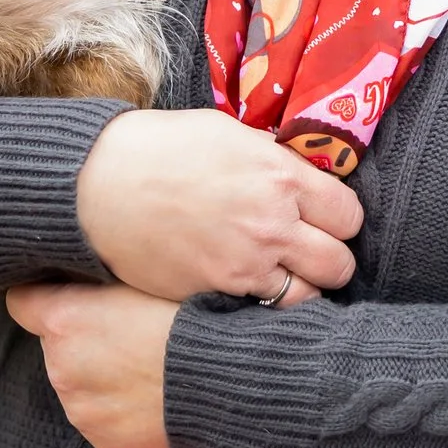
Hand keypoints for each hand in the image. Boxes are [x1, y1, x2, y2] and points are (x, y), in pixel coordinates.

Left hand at [6, 282, 177, 447]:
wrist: (223, 384)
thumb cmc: (191, 319)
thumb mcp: (144, 277)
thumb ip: (102, 277)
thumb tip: (88, 265)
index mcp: (65, 320)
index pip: (20, 301)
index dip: (40, 294)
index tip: (59, 292)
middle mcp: (61, 366)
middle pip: (55, 343)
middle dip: (82, 336)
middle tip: (128, 330)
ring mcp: (79, 408)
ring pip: (77, 382)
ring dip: (99, 373)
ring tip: (146, 365)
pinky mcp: (101, 440)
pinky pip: (100, 416)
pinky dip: (117, 407)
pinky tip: (151, 394)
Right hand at [76, 109, 362, 305]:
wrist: (99, 184)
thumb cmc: (160, 148)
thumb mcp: (229, 135)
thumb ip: (273, 161)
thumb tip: (302, 176)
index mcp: (281, 177)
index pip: (349, 214)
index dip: (339, 218)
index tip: (325, 217)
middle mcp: (272, 225)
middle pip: (339, 264)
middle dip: (330, 258)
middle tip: (310, 250)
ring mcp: (244, 265)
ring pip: (307, 298)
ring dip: (302, 288)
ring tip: (284, 275)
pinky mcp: (215, 294)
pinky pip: (262, 313)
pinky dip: (263, 305)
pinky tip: (250, 288)